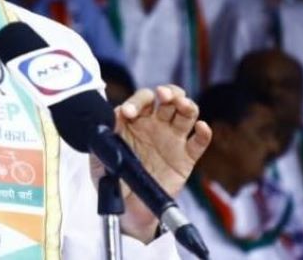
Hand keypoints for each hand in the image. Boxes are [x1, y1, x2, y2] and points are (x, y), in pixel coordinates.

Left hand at [89, 85, 211, 242]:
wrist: (127, 209)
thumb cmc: (112, 179)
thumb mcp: (99, 159)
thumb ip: (101, 140)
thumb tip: (105, 124)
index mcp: (134, 121)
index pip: (140, 101)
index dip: (136, 101)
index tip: (128, 113)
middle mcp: (155, 125)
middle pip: (167, 99)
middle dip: (167, 92)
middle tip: (162, 95)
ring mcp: (171, 140)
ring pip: (185, 114)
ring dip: (186, 104)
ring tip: (183, 105)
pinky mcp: (185, 158)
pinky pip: (198, 142)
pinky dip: (203, 133)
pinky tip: (201, 127)